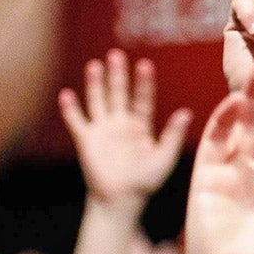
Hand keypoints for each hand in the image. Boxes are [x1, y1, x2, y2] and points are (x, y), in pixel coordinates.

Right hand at [60, 49, 191, 210]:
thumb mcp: (164, 157)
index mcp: (141, 126)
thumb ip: (173, 134)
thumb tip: (187, 112)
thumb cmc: (146, 181)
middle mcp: (120, 124)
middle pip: (118, 93)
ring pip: (97, 101)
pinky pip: (76, 121)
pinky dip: (71, 108)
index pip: (142, 99)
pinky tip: (66, 94)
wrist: (121, 199)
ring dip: (95, 84)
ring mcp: (102, 130)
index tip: (145, 64)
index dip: (143, 82)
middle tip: (116, 54)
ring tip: (95, 64)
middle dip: (117, 75)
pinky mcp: (86, 140)